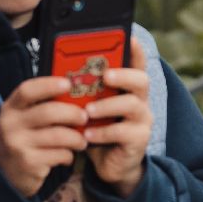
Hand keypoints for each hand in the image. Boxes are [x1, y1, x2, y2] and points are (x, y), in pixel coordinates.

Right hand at [0, 76, 88, 197]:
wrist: (4, 172)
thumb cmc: (24, 137)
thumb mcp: (23, 119)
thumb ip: (42, 105)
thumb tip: (78, 90)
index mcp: (10, 108)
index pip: (27, 90)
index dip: (49, 85)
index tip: (68, 84)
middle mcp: (10, 125)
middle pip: (48, 112)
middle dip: (73, 114)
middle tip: (85, 117)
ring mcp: (18, 145)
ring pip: (58, 135)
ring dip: (76, 138)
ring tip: (82, 141)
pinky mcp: (28, 163)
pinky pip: (59, 154)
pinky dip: (69, 155)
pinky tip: (68, 155)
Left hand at [84, 38, 153, 197]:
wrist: (110, 164)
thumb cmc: (98, 130)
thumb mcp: (91, 107)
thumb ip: (85, 92)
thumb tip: (60, 72)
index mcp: (128, 88)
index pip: (137, 64)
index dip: (135, 50)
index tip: (128, 36)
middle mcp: (140, 100)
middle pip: (141, 80)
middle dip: (122, 75)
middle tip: (104, 76)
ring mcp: (142, 120)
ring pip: (132, 105)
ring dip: (107, 106)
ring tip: (88, 112)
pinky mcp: (138, 140)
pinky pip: (123, 132)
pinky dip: (103, 133)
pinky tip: (87, 136)